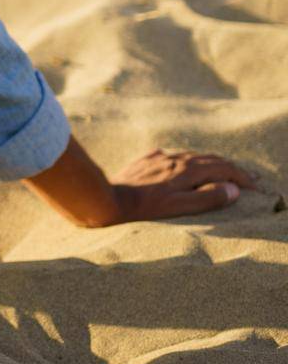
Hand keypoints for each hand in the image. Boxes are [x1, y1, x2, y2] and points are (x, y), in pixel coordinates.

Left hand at [107, 148, 264, 221]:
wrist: (109, 197)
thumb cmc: (145, 207)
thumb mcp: (180, 206)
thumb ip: (207, 198)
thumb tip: (232, 190)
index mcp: (188, 170)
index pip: (223, 168)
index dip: (241, 176)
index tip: (253, 187)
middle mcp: (175, 159)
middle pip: (210, 159)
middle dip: (229, 168)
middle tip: (242, 180)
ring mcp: (159, 158)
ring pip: (191, 156)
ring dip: (208, 163)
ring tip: (217, 173)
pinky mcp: (145, 161)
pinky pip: (170, 156)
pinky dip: (184, 161)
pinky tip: (179, 165)